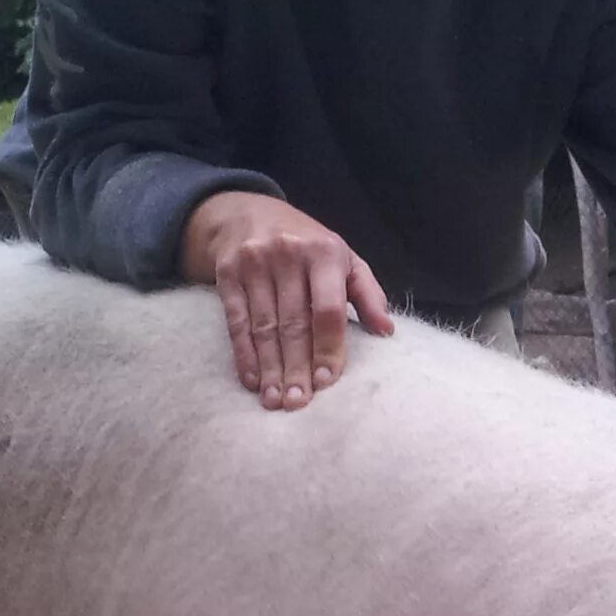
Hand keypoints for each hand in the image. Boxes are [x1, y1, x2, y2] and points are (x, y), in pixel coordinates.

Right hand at [180, 189, 394, 409]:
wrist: (248, 213)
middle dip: (296, 367)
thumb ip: (368, 293)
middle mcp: (288, 255)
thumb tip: (387, 331)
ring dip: (269, 368)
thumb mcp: (344, 258)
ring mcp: (254, 263)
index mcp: (324, 252)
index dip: (328, 347)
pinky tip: (252, 380)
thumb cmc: (307, 244)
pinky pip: (236, 321)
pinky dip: (244, 354)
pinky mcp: (227, 273)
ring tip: (275, 400)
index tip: (327, 381)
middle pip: (294, 322)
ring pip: (264, 326)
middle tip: (298, 403)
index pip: (328, 308)